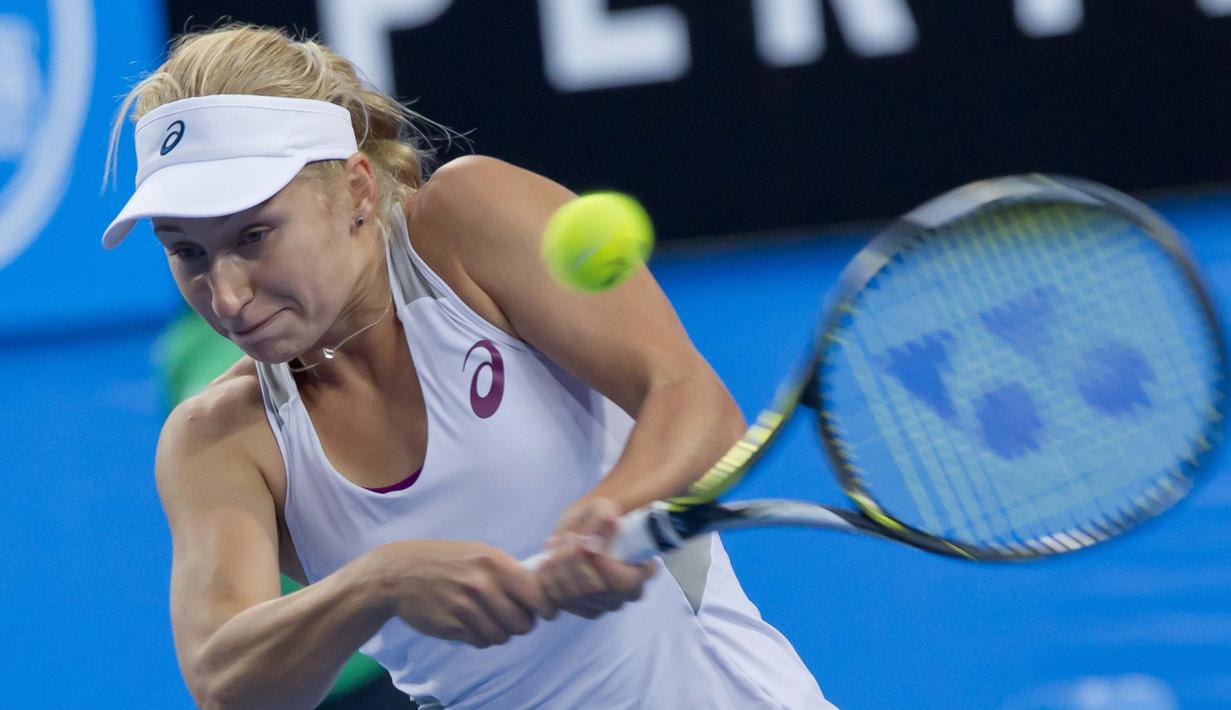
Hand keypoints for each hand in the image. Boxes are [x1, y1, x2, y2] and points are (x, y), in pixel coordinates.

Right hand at [369, 540, 557, 647]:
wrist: (399, 573)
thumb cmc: (446, 562)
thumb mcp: (480, 553)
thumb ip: (508, 571)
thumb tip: (542, 593)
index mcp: (494, 562)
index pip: (536, 594)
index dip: (546, 608)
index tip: (546, 612)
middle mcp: (482, 584)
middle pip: (523, 623)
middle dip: (521, 624)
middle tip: (512, 617)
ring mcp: (465, 606)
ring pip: (502, 637)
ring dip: (499, 633)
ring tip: (487, 619)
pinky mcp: (450, 625)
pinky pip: (480, 642)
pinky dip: (480, 638)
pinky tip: (470, 624)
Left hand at [535, 497, 655, 619]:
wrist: (580, 531)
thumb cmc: (597, 519)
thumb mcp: (602, 509)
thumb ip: (603, 518)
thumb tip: (603, 530)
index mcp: (638, 575)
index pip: (625, 582)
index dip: (604, 565)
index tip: (588, 541)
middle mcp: (621, 597)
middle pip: (595, 588)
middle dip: (575, 559)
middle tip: (569, 536)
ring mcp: (598, 607)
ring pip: (575, 595)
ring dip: (559, 565)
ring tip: (556, 542)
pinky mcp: (576, 609)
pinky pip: (557, 601)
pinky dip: (548, 578)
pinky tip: (547, 560)